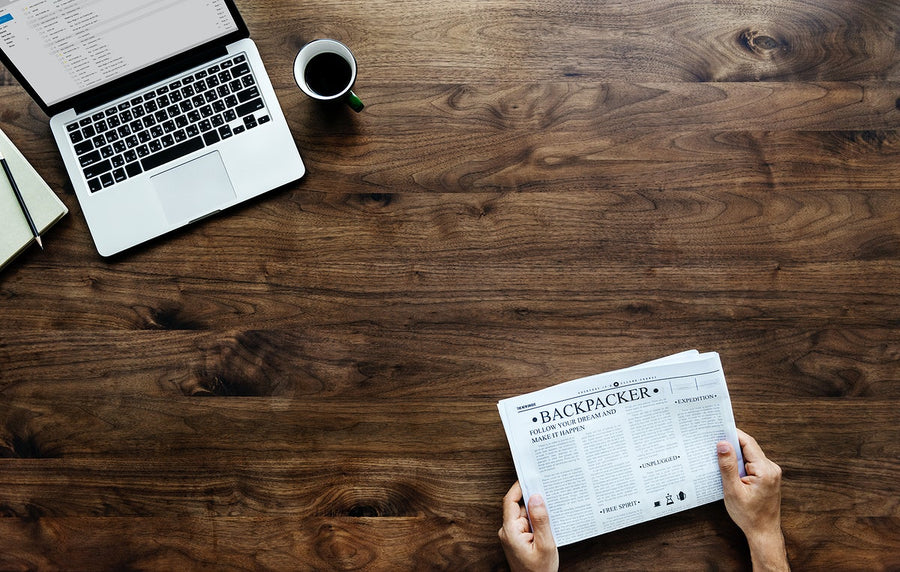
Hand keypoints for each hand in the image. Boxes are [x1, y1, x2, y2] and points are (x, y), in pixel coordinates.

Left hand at [499, 481, 558, 571]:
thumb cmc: (539, 571)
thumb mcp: (545, 544)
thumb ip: (540, 520)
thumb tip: (536, 497)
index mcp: (510, 531)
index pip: (510, 501)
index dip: (519, 487)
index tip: (530, 477)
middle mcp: (508, 531)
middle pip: (519, 506)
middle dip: (533, 499)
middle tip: (548, 490)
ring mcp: (512, 535)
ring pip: (524, 515)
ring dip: (536, 512)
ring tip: (552, 509)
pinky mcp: (518, 539)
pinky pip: (526, 523)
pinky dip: (536, 521)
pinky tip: (548, 522)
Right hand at [717, 429, 788, 571]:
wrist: (763, 533)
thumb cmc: (749, 515)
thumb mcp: (733, 490)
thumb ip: (728, 466)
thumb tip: (723, 444)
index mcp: (765, 470)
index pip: (748, 443)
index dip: (733, 434)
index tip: (718, 428)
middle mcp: (771, 469)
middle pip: (749, 447)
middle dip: (731, 444)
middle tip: (713, 441)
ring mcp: (771, 473)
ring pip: (749, 455)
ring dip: (735, 455)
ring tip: (718, 457)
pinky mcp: (768, 477)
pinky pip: (752, 464)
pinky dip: (740, 463)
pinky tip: (729, 469)